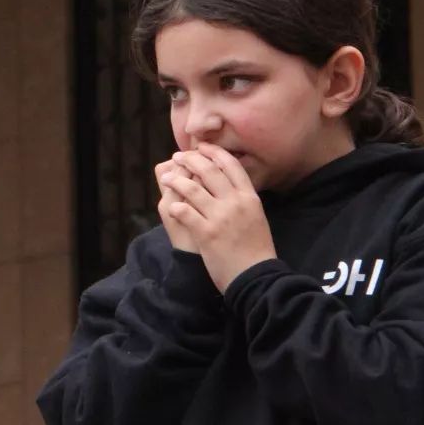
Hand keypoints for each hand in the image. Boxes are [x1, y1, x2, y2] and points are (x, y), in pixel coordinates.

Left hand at [160, 144, 275, 292]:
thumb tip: (228, 182)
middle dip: (190, 160)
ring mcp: (220, 217)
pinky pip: (185, 212)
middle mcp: (236, 203)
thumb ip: (243, 199)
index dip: (214, 152)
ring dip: (176, 180)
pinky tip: (171, 205)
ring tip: (167, 178)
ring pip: (192, 188)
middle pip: (209, 171)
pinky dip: (176, 206)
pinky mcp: (206, 233)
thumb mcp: (257, 217)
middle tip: (179, 157)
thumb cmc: (256, 249)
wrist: (255, 277)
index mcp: (250, 197)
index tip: (201, 147)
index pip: (231, 165)